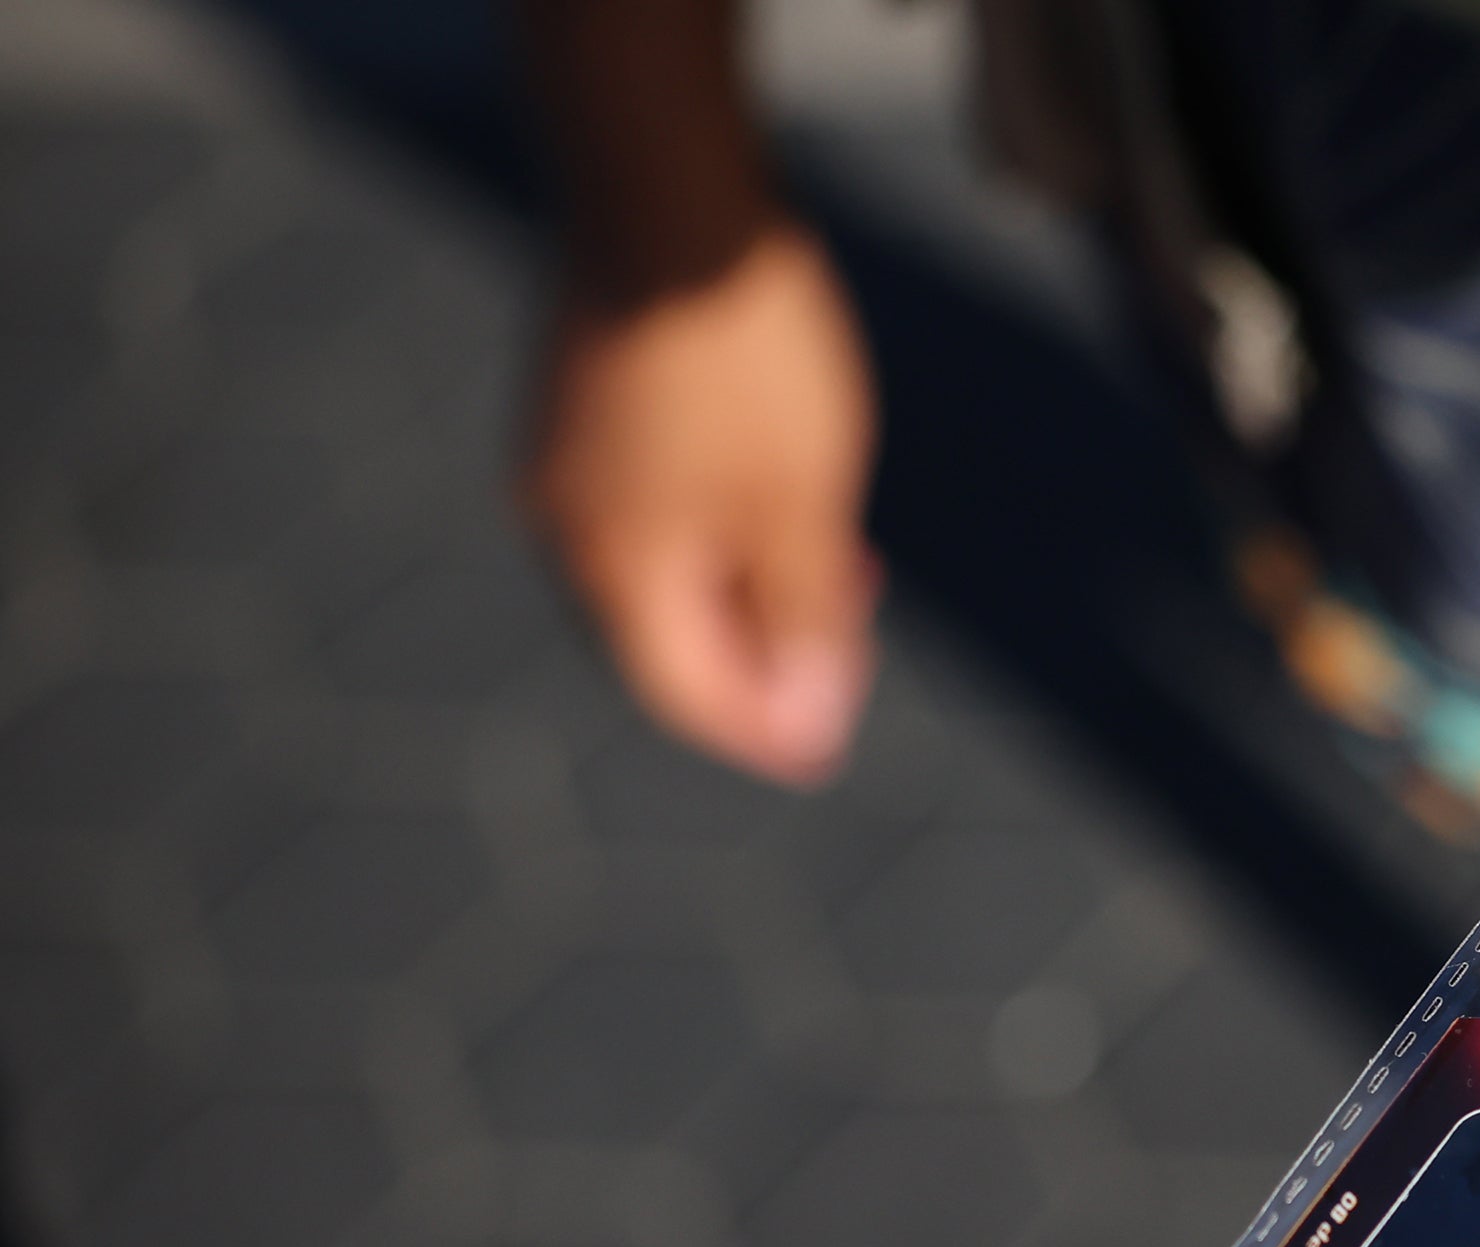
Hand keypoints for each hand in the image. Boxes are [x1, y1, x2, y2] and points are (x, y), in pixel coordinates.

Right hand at [522, 223, 879, 786]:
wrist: (669, 196)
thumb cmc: (740, 358)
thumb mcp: (801, 504)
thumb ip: (803, 619)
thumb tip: (805, 720)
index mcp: (617, 570)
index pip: (686, 693)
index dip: (762, 731)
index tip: (825, 751)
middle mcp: (567, 526)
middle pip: (667, 635)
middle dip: (760, 658)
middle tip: (848, 656)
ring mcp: (565, 461)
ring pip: (662, 565)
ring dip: (745, 589)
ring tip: (836, 574)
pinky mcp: (581, 406)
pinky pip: (650, 503)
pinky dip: (719, 528)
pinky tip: (778, 502)